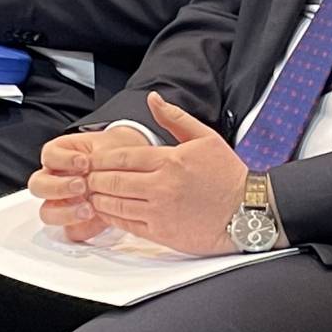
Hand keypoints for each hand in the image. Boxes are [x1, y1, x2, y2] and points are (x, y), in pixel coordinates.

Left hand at [28, 92, 246, 253]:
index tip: (90, 159)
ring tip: (90, 192)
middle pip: (112, 180)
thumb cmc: (227, 174)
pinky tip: (106, 210)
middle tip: (83, 176)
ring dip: (98, 197)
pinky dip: (111, 217)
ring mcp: (160, 211)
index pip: (122, 157)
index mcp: (169, 160)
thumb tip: (153, 98)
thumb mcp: (205, 137)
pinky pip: (127, 224)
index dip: (101, 159)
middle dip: (93, 178)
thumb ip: (174, 118)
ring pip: (115, 204)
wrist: (248, 210)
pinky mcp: (162, 233)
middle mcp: (161, 186)